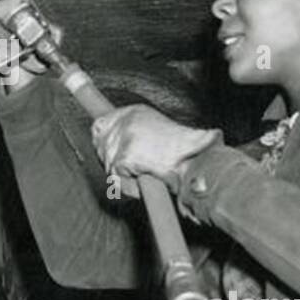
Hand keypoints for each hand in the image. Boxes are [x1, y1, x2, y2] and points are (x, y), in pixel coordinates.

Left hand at [91, 105, 221, 196]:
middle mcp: (125, 120)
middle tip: (139, 169)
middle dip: (114, 162)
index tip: (103, 147)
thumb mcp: (159, 133)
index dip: (102, 140)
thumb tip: (110, 146)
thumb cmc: (188, 151)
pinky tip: (150, 179)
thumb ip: (134, 135)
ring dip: (127, 177)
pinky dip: (131, 187)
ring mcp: (123, 137)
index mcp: (134, 112)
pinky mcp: (124, 156)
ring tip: (151, 172)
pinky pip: (117, 180)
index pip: (100, 124)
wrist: (199, 160)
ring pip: (109, 167)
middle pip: (100, 147)